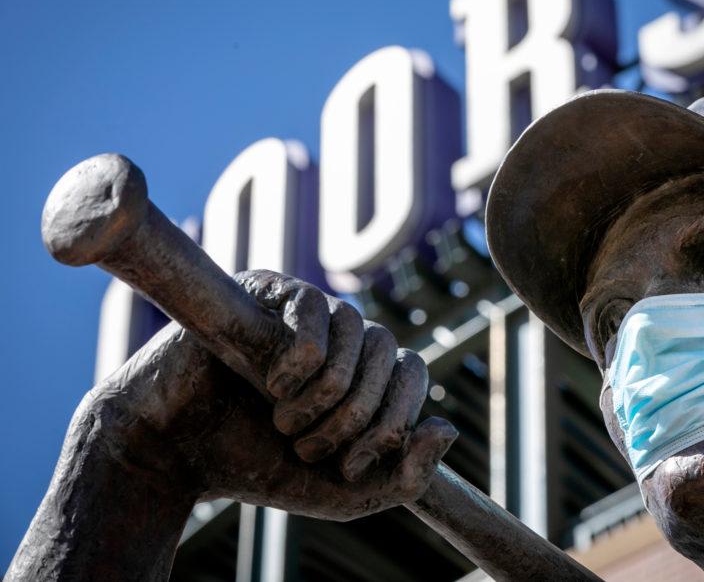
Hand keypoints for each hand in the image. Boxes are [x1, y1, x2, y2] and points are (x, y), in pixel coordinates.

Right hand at [89, 269, 456, 520]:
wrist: (176, 454)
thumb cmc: (259, 467)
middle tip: (309, 449)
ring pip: (359, 328)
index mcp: (365, 374)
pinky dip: (303, 358)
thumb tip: (448, 427)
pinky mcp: (267, 290)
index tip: (350, 465)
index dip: (394, 421)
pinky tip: (272, 384)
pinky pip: (314, 306)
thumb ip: (405, 476)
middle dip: (358, 415)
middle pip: (390, 351)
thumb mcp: (344, 493)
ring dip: (327, 393)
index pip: (413, 372)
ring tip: (284, 423)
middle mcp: (341, 337)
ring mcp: (305, 311)